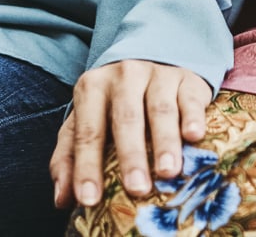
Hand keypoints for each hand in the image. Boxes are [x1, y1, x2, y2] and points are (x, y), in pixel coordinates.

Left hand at [49, 60, 211, 209]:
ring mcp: (158, 75)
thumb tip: (61, 199)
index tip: (89, 199)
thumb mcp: (85, 120)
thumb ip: (69, 157)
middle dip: (130, 155)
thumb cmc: (114, 101)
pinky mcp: (188, 79)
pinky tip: (194, 136)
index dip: (86, 166)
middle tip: (136, 188)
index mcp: (93, 88)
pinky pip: (190, 98)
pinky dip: (193, 117)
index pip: (87, 132)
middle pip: (126, 118)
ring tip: (168, 171)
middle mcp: (124, 76)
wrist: (150, 55)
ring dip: (164, 141)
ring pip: (160, 109)